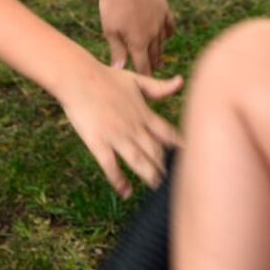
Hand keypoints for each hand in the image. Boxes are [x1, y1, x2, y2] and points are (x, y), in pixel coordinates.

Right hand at [58, 53, 182, 197]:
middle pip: (156, 152)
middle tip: (174, 181)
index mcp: (144, 113)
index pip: (168, 134)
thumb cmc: (106, 77)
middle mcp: (134, 127)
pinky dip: (119, 181)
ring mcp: (117, 136)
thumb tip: (180, 81)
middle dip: (166, 167)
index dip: (179, 148)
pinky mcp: (98, 143)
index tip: (191, 158)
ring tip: (157, 188)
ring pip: (139, 162)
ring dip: (150, 176)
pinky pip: (111, 166)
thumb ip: (159, 87)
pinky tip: (126, 192)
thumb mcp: (137, 80)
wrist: (78, 78)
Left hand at [97, 0, 175, 73]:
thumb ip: (117, 52)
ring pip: (163, 41)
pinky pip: (170, 25)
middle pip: (155, 55)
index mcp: (138, 43)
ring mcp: (160, 21)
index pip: (144, 66)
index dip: (145, 75)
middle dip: (153, 64)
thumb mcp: (110, 31)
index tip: (146, 84)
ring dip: (160, 50)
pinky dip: (168, 32)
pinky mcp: (164, 8)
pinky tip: (166, 35)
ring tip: (159, 57)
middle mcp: (153, 34)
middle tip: (153, 72)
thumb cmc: (112, 5)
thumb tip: (119, 70)